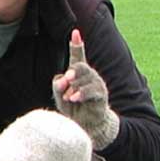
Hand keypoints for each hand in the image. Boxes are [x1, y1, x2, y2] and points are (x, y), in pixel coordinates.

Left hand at [51, 30, 118, 148]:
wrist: (84, 127)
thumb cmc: (72, 109)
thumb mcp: (59, 96)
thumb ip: (58, 85)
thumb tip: (63, 79)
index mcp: (78, 74)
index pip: (78, 57)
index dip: (77, 45)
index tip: (75, 33)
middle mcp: (89, 76)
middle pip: (81, 66)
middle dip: (72, 72)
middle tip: (66, 80)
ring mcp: (97, 85)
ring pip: (86, 77)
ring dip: (74, 87)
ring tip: (68, 97)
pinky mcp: (101, 95)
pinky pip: (92, 90)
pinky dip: (81, 93)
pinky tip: (74, 98)